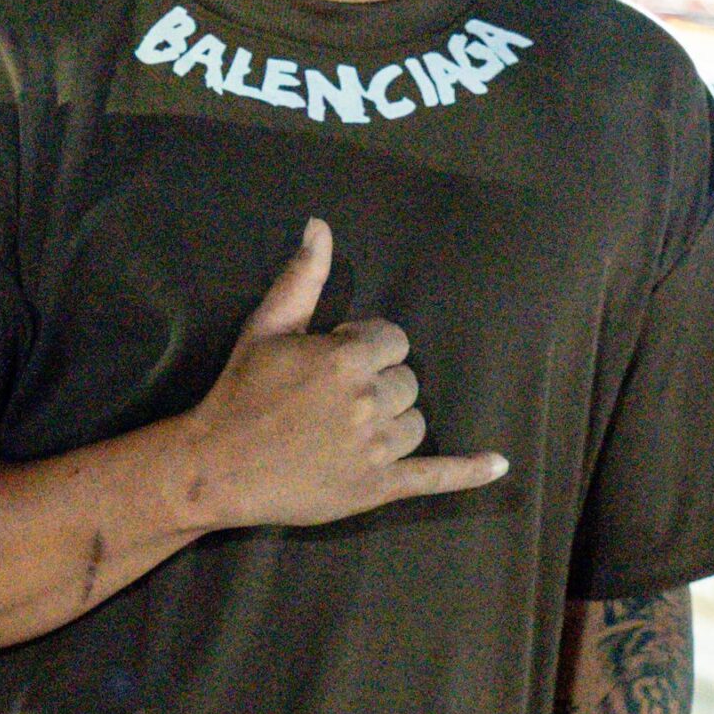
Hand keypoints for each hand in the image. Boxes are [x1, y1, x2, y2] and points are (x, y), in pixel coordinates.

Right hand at [170, 219, 507, 529]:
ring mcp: (375, 448)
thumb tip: (320, 226)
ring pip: (414, 423)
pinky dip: (468, 472)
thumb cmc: (239, 393)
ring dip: (392, 422)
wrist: (216, 466)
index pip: (393, 341)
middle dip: (377, 384)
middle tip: (330, 401)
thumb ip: (301, 278)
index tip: (330, 363)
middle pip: (407, 382)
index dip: (364, 348)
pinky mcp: (377, 487)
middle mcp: (368, 402)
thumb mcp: (265, 328)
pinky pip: (434, 476)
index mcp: (346, 359)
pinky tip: (497, 464)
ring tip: (348, 430)